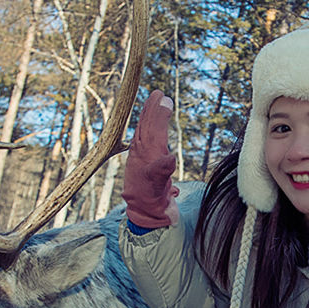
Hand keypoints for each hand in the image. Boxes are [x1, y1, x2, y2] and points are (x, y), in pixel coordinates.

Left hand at [122, 89, 178, 227]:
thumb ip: (162, 172)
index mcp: (146, 155)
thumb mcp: (158, 188)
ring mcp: (139, 157)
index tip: (164, 99)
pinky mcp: (141, 162)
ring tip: (153, 103)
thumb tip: (169, 158)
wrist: (143, 214)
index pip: (153, 129)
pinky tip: (149, 127)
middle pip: (146, 126)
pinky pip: (143, 139)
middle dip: (152, 109)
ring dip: (148, 116)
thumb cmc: (151, 201)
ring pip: (143, 131)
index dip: (159, 114)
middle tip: (158, 93)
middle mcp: (141, 153)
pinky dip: (147, 129)